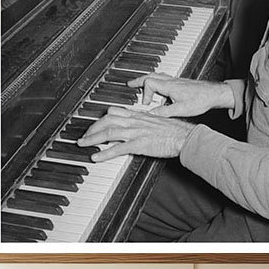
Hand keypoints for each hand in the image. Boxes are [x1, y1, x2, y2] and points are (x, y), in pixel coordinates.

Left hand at [77, 106, 194, 161]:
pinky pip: (118, 148)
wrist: (185, 137)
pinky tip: (96, 157)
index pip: (114, 111)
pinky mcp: (140, 144)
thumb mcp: (156, 122)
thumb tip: (135, 128)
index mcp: (139, 115)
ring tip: (83, 144)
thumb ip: (143, 123)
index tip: (94, 124)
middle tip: (84, 136)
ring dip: (93, 139)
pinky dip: (104, 153)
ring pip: (109, 132)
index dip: (101, 117)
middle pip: (107, 120)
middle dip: (92, 127)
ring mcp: (137, 132)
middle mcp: (135, 121)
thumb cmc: (175, 131)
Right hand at [128, 73, 233, 117]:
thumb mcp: (181, 109)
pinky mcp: (181, 83)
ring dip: (148, 81)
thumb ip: (164, 112)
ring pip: (157, 76)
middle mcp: (171, 81)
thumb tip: (151, 115)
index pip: (148, 83)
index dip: (144, 94)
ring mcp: (176, 81)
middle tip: (130, 84)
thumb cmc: (201, 99)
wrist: (214, 94)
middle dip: (139, 80)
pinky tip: (161, 92)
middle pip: (150, 76)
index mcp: (169, 86)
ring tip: (142, 87)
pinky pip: (164, 79)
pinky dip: (158, 83)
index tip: (145, 104)